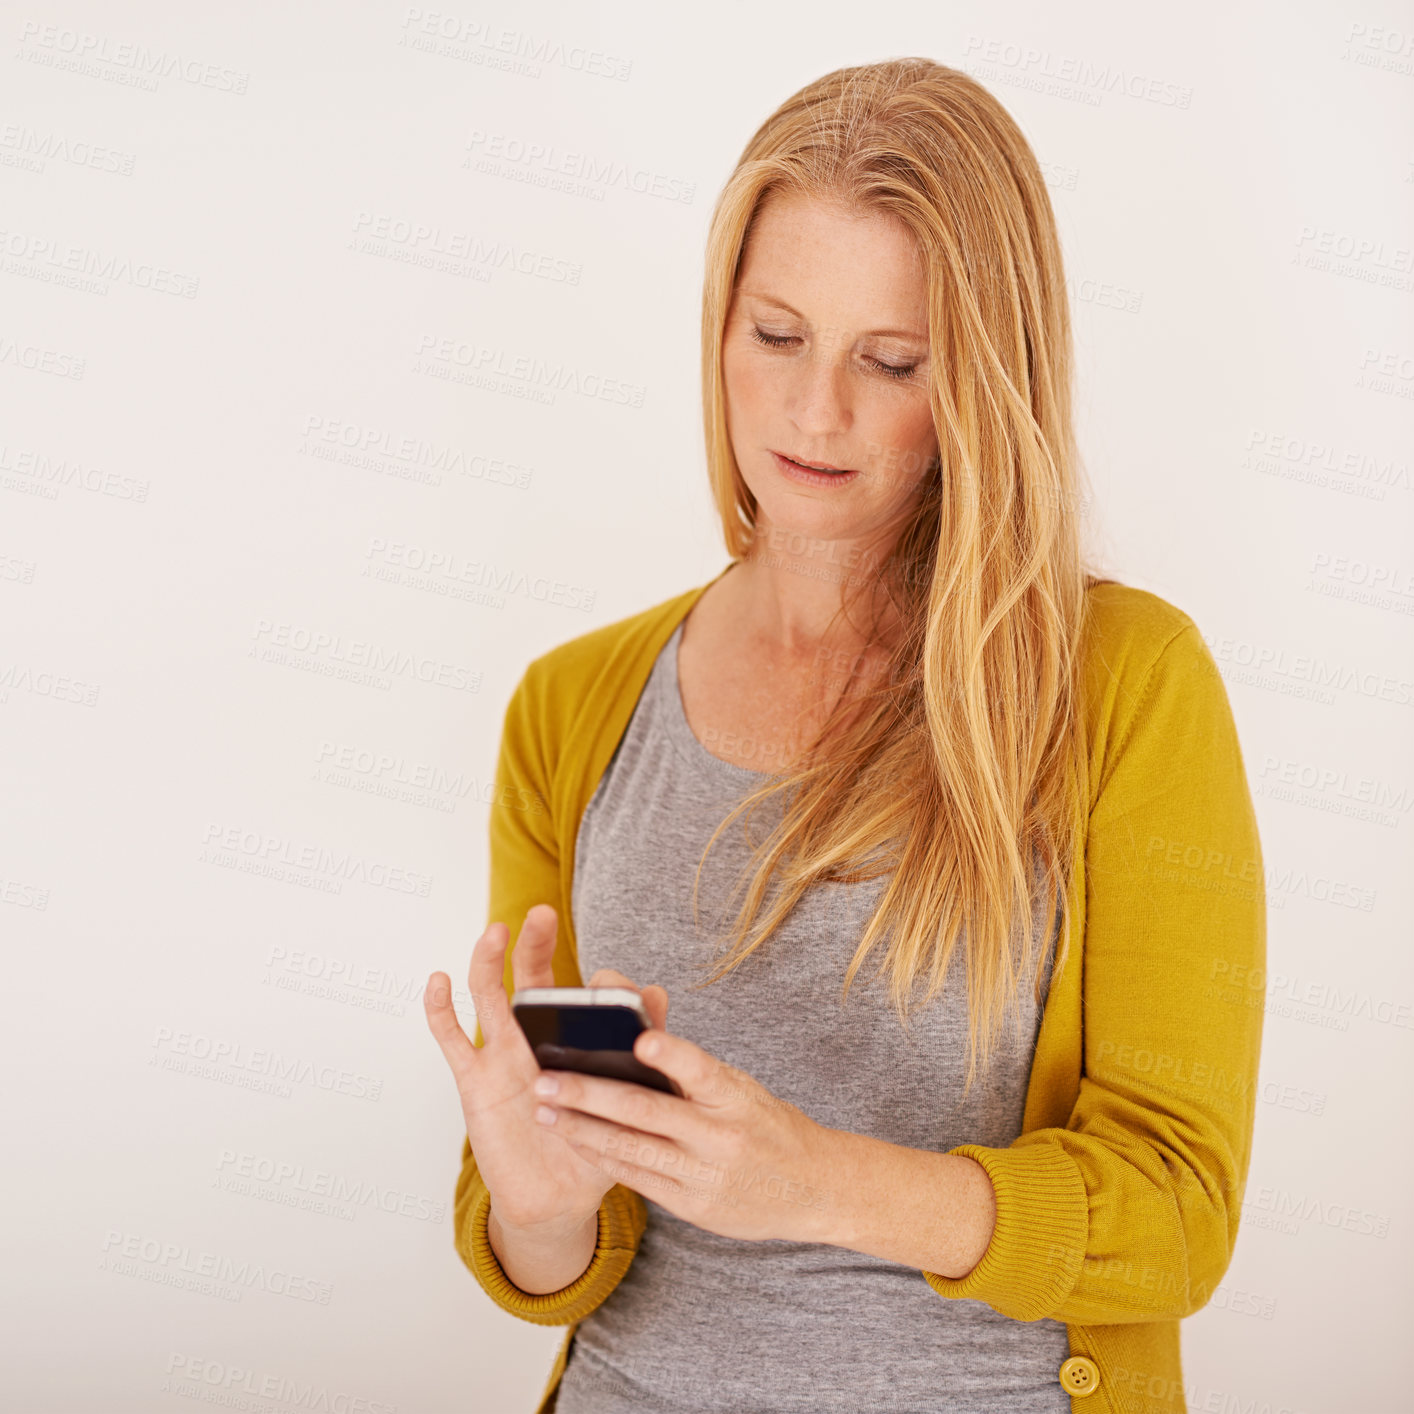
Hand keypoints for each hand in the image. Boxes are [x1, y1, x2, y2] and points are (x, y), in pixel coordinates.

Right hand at [422, 904, 668, 1237]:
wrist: (560, 1200)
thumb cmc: (596, 1143)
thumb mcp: (627, 1096)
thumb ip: (642, 1047)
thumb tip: (658, 993)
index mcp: (574, 1038)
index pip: (584, 993)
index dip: (601, 983)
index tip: (616, 985)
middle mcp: (536, 1037)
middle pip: (531, 978)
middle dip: (535, 944)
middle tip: (542, 913)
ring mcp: (503, 1055)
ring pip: (490, 997)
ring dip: (489, 962)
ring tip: (496, 931)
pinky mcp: (476, 1082)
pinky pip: (453, 1041)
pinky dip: (440, 1010)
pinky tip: (438, 981)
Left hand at [531, 1022, 837, 1243]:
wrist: (813, 1189)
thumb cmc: (767, 1124)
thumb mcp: (742, 1088)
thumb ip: (693, 1071)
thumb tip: (636, 1039)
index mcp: (736, 1096)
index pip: (702, 1069)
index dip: (672, 1055)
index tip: (640, 1042)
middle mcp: (721, 1136)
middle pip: (648, 1112)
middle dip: (590, 1095)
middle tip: (545, 1080)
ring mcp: (705, 1175)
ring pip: (632, 1148)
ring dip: (581, 1129)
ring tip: (542, 1111)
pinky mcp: (693, 1206)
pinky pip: (638, 1178)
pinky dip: (602, 1157)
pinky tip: (574, 1141)